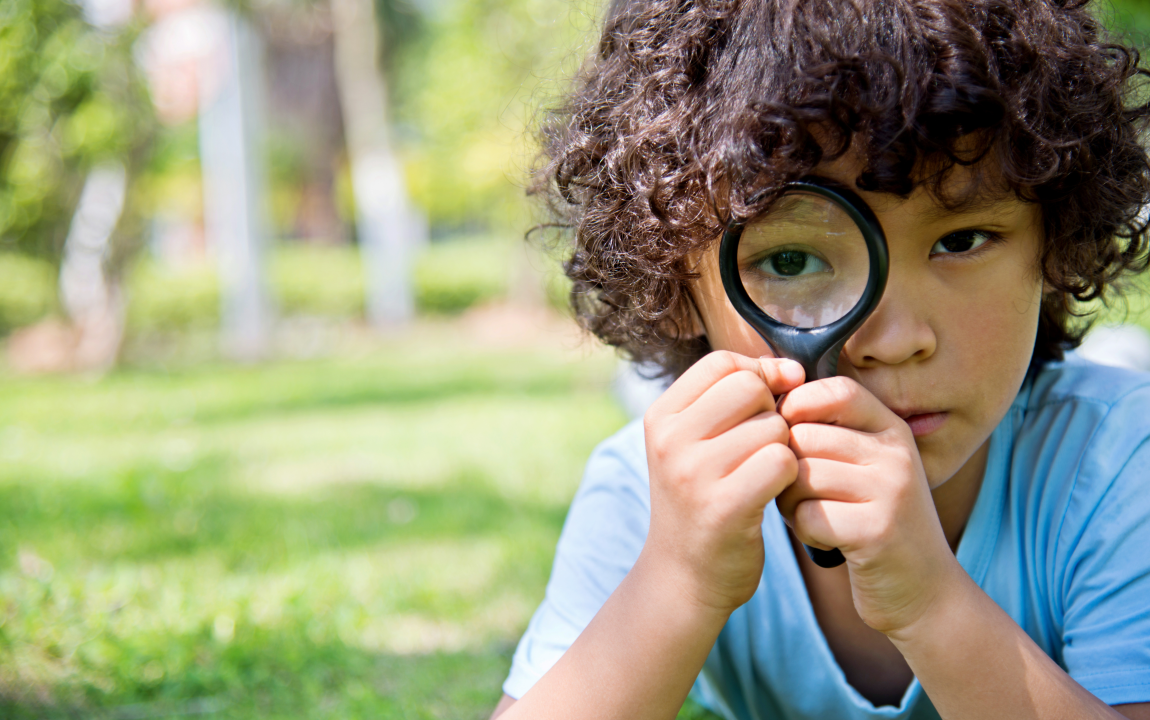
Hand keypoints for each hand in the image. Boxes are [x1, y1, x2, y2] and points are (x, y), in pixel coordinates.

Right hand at [642, 350, 804, 614]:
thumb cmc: (701, 500)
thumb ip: (734, 399)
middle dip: (771, 412)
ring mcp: (693, 474)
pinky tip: (774, 493)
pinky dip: (789, 476)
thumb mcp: (696, 443)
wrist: (684, 577)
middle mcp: (670, 441)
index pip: (721, 362)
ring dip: (783, 449)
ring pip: (773, 426)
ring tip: (763, 476)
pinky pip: (782, 462)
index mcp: (660, 418)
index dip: (757, 373)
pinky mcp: (724, 506)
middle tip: (762, 447)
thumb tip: (790, 370)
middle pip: (750, 387)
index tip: (769, 401)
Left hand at [774, 377, 959, 634]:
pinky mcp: (878, 532)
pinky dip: (804, 531)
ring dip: (790, 501)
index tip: (786, 434)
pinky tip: (825, 539)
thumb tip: (771, 398)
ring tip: (811, 515)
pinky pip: (808, 515)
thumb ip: (831, 434)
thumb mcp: (866, 469)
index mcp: (892, 431)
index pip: (838, 391)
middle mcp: (896, 455)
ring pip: (801, 476)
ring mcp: (892, 492)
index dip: (799, 404)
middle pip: (805, 437)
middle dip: (785, 468)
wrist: (926, 593)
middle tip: (796, 494)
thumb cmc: (874, 523)